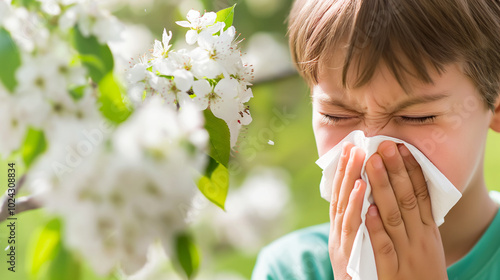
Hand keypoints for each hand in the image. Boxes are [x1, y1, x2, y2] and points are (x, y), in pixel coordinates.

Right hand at [329, 142, 366, 279]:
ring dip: (351, 182)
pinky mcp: (348, 256)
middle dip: (348, 170)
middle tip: (354, 145)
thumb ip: (359, 223)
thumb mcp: (357, 244)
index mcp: (341, 229)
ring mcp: (341, 244)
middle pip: (341, 196)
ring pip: (346, 208)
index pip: (342, 194)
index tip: (351, 147)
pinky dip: (356, 208)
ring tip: (359, 160)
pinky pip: (354, 229)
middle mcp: (338, 233)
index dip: (345, 171)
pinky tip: (361, 191)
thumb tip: (369, 199)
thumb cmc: (361, 273)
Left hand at [365, 141, 447, 279]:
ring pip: (393, 216)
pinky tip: (367, 210)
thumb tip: (408, 192)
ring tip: (371, 164)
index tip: (402, 147)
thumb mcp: (428, 246)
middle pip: (406, 199)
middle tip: (383, 146)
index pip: (421, 195)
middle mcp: (419, 239)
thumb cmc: (424, 275)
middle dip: (395, 171)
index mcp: (428, 232)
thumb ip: (418, 221)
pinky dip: (376, 228)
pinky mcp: (393, 272)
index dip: (412, 170)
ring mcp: (406, 255)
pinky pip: (384, 247)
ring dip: (381, 188)